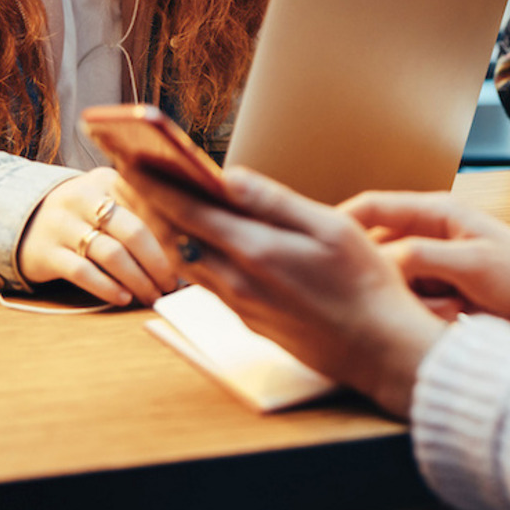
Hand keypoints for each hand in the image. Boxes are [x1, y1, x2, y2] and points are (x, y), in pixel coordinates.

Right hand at [15, 167, 179, 305]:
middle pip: (133, 231)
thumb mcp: (106, 199)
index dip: (172, 233)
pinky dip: (107, 287)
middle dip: (159, 262)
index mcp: (107, 180)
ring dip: (137, 279)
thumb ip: (138, 212)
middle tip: (173, 284)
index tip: (190, 256)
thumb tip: (184, 247)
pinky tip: (124, 297)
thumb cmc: (82, 214)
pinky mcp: (45, 252)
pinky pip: (82, 272)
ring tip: (152, 295)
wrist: (20, 219)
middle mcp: (83, 197)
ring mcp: (61, 224)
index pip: (149, 204)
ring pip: (110, 254)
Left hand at [120, 165, 446, 415]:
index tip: (131, 160)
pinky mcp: (250, 322)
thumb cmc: (365, 283)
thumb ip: (275, 201)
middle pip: (177, 238)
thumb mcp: (330, 227)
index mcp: (256, 250)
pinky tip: (204, 245)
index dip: (155, 184)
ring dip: (171, 232)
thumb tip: (231, 177)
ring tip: (161, 204)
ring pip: (189, 264)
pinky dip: (195, 257)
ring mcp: (241, 306)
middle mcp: (237, 282)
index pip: (188, 211)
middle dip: (153, 206)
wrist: (379, 349)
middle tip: (135, 177)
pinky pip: (209, 284)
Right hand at [342, 191, 509, 337]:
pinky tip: (450, 320)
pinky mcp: (443, 290)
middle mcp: (432, 234)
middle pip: (377, 249)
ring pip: (394, 281)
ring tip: (447, 310)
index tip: (312, 249)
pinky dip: (423, 313)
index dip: (338, 224)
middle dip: (381, 278)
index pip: (371, 207)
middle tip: (390, 298)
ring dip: (409, 300)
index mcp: (437, 213)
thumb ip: (419, 258)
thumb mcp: (469, 265)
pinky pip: (414, 301)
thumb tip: (375, 262)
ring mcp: (436, 263)